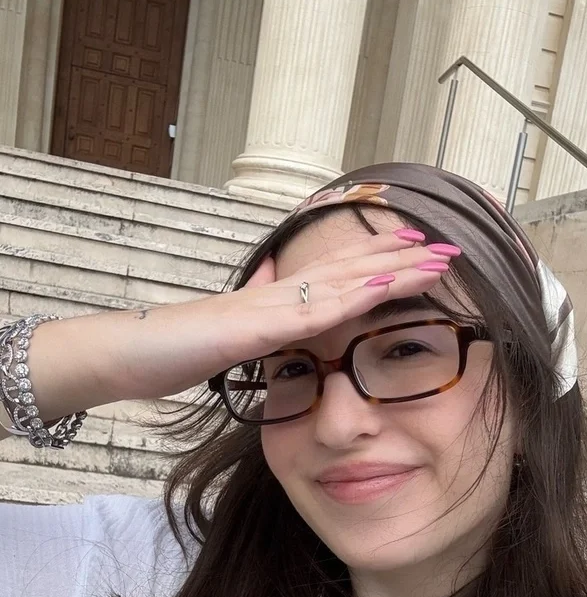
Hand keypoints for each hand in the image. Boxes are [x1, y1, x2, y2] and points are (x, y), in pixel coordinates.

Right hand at [107, 231, 456, 401]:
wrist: (131, 351)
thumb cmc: (177, 343)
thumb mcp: (230, 328)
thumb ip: (257, 305)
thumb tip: (274, 278)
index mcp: (278, 297)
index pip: (339, 273)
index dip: (380, 259)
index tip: (418, 251)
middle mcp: (281, 292)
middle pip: (350, 266)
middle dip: (401, 255)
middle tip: (446, 245)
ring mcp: (272, 305)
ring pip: (343, 280)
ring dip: (392, 267)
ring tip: (435, 255)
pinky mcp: (258, 325)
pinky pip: (314, 309)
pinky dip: (353, 295)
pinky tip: (384, 282)